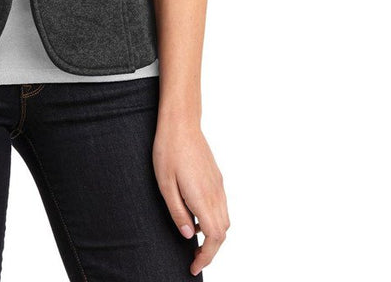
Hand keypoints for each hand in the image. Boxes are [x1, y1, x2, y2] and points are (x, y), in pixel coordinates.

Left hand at [151, 119, 229, 275]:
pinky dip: (214, 219)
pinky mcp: (217, 177)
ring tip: (195, 239)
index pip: (215, 238)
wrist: (180, 122)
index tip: (194, 267)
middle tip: (194, 260)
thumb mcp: (165, 184)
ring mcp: (218, 184)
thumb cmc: (168, 151)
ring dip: (214, 235)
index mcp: (203, 198)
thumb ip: (178, 212)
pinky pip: (221, 205)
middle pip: (223, 232)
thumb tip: (190, 236)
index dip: (207, 257)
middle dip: (211, 250)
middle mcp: (216, 193)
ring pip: (224, 219)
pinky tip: (197, 215)